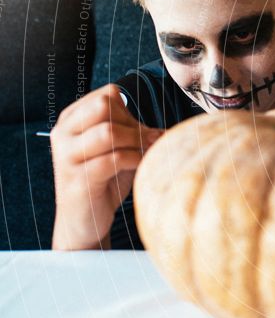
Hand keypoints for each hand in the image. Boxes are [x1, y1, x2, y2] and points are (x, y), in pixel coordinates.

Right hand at [50, 84, 162, 249]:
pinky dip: (135, 159)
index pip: (106, 95)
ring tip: (147, 152)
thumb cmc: (105, 180)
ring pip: (108, 131)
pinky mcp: (78, 179)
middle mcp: (63, 134)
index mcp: (71, 120)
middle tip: (148, 141)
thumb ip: (134, 131)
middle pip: (104, 106)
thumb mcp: (119, 149)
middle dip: (133, 124)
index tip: (142, 130)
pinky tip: (141, 166)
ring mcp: (67, 157)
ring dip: (136, 141)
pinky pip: (114, 159)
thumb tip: (169, 128)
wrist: (84, 221)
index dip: (130, 111)